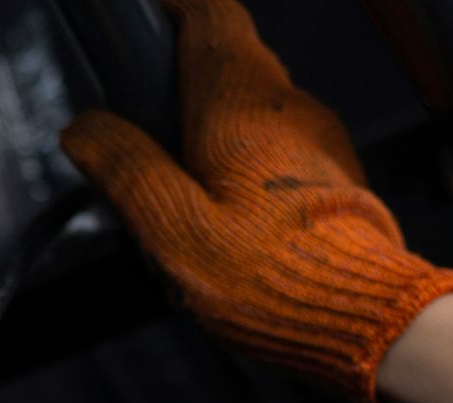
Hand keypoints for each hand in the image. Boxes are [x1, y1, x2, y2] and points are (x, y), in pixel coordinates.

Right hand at [60, 0, 452, 402]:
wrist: (368, 322)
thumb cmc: (271, 279)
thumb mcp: (171, 231)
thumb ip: (126, 170)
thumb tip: (84, 127)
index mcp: (241, 104)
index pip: (209, 15)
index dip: (174, 10)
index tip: (145, 24)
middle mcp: (288, 106)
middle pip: (227, 67)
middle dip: (180, 92)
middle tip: (140, 142)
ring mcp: (319, 138)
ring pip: (252, 114)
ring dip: (212, 141)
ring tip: (182, 210)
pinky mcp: (335, 176)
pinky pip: (279, 154)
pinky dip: (245, 173)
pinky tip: (229, 232)